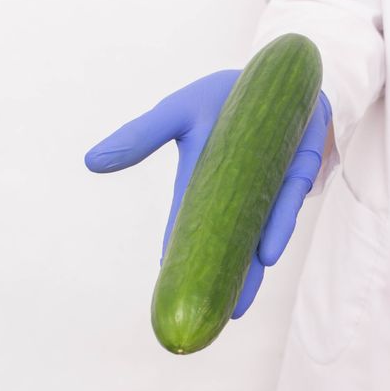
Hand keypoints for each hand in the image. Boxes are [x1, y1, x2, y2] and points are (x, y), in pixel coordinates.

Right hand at [85, 69, 330, 318]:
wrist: (282, 72)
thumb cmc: (229, 94)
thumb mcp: (179, 112)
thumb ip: (141, 136)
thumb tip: (91, 162)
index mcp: (205, 178)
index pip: (187, 226)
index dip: (177, 259)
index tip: (167, 292)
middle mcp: (238, 190)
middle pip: (227, 243)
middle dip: (220, 279)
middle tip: (210, 318)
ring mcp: (269, 184)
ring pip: (259, 236)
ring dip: (249, 271)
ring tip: (239, 306)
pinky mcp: (297, 170)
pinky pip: (286, 203)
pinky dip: (277, 227)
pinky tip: (267, 254)